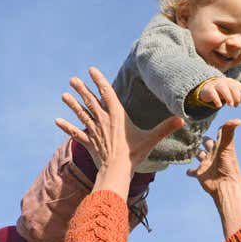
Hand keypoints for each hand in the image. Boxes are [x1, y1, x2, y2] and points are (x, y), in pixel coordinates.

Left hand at [55, 66, 183, 172]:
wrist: (116, 171)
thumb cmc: (134, 155)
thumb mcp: (151, 139)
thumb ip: (166, 128)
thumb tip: (183, 119)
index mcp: (117, 115)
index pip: (107, 93)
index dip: (99, 80)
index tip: (91, 70)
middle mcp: (103, 120)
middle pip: (90, 101)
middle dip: (82, 89)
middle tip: (73, 79)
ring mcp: (94, 132)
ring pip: (81, 115)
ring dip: (72, 104)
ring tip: (64, 95)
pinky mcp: (88, 143)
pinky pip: (75, 134)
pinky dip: (66, 127)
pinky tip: (57, 121)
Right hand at [187, 120, 240, 197]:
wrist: (225, 185)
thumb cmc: (228, 165)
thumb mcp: (227, 146)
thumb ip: (229, 132)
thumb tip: (238, 120)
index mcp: (220, 147)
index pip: (219, 135)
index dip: (218, 129)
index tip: (214, 122)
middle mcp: (213, 154)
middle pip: (208, 144)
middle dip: (205, 140)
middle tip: (197, 134)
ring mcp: (206, 164)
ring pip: (200, 155)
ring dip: (195, 153)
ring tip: (189, 148)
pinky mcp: (200, 174)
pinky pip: (193, 172)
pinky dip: (190, 172)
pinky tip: (187, 170)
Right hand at [197, 76, 240, 107]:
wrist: (206, 88)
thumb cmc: (221, 91)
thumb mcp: (231, 91)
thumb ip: (239, 92)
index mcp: (230, 81)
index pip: (238, 86)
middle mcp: (223, 81)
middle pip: (232, 87)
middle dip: (236, 96)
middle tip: (236, 105)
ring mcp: (215, 84)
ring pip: (223, 88)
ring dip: (228, 97)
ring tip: (231, 105)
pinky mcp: (208, 89)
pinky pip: (213, 93)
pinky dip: (217, 100)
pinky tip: (219, 106)